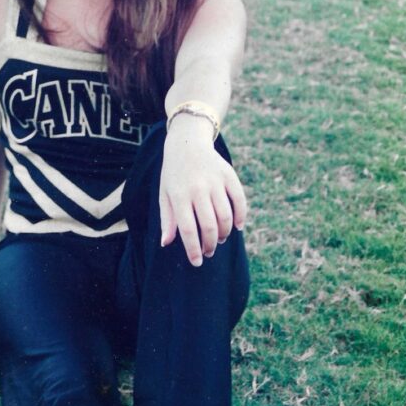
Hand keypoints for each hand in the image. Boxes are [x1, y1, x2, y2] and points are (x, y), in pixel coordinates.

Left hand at [159, 124, 246, 266]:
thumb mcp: (165, 194)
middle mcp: (198, 189)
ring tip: (218, 239)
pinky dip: (240, 217)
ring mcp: (215, 182)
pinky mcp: (229, 175)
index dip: (193, 249)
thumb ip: (167, 219)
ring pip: (226, 216)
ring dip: (224, 233)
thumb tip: (166, 243)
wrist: (187, 143)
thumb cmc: (173, 174)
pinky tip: (237, 227)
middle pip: (209, 226)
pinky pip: (240, 201)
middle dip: (210, 245)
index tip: (197, 262)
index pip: (188, 229)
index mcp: (179, 195)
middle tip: (208, 253)